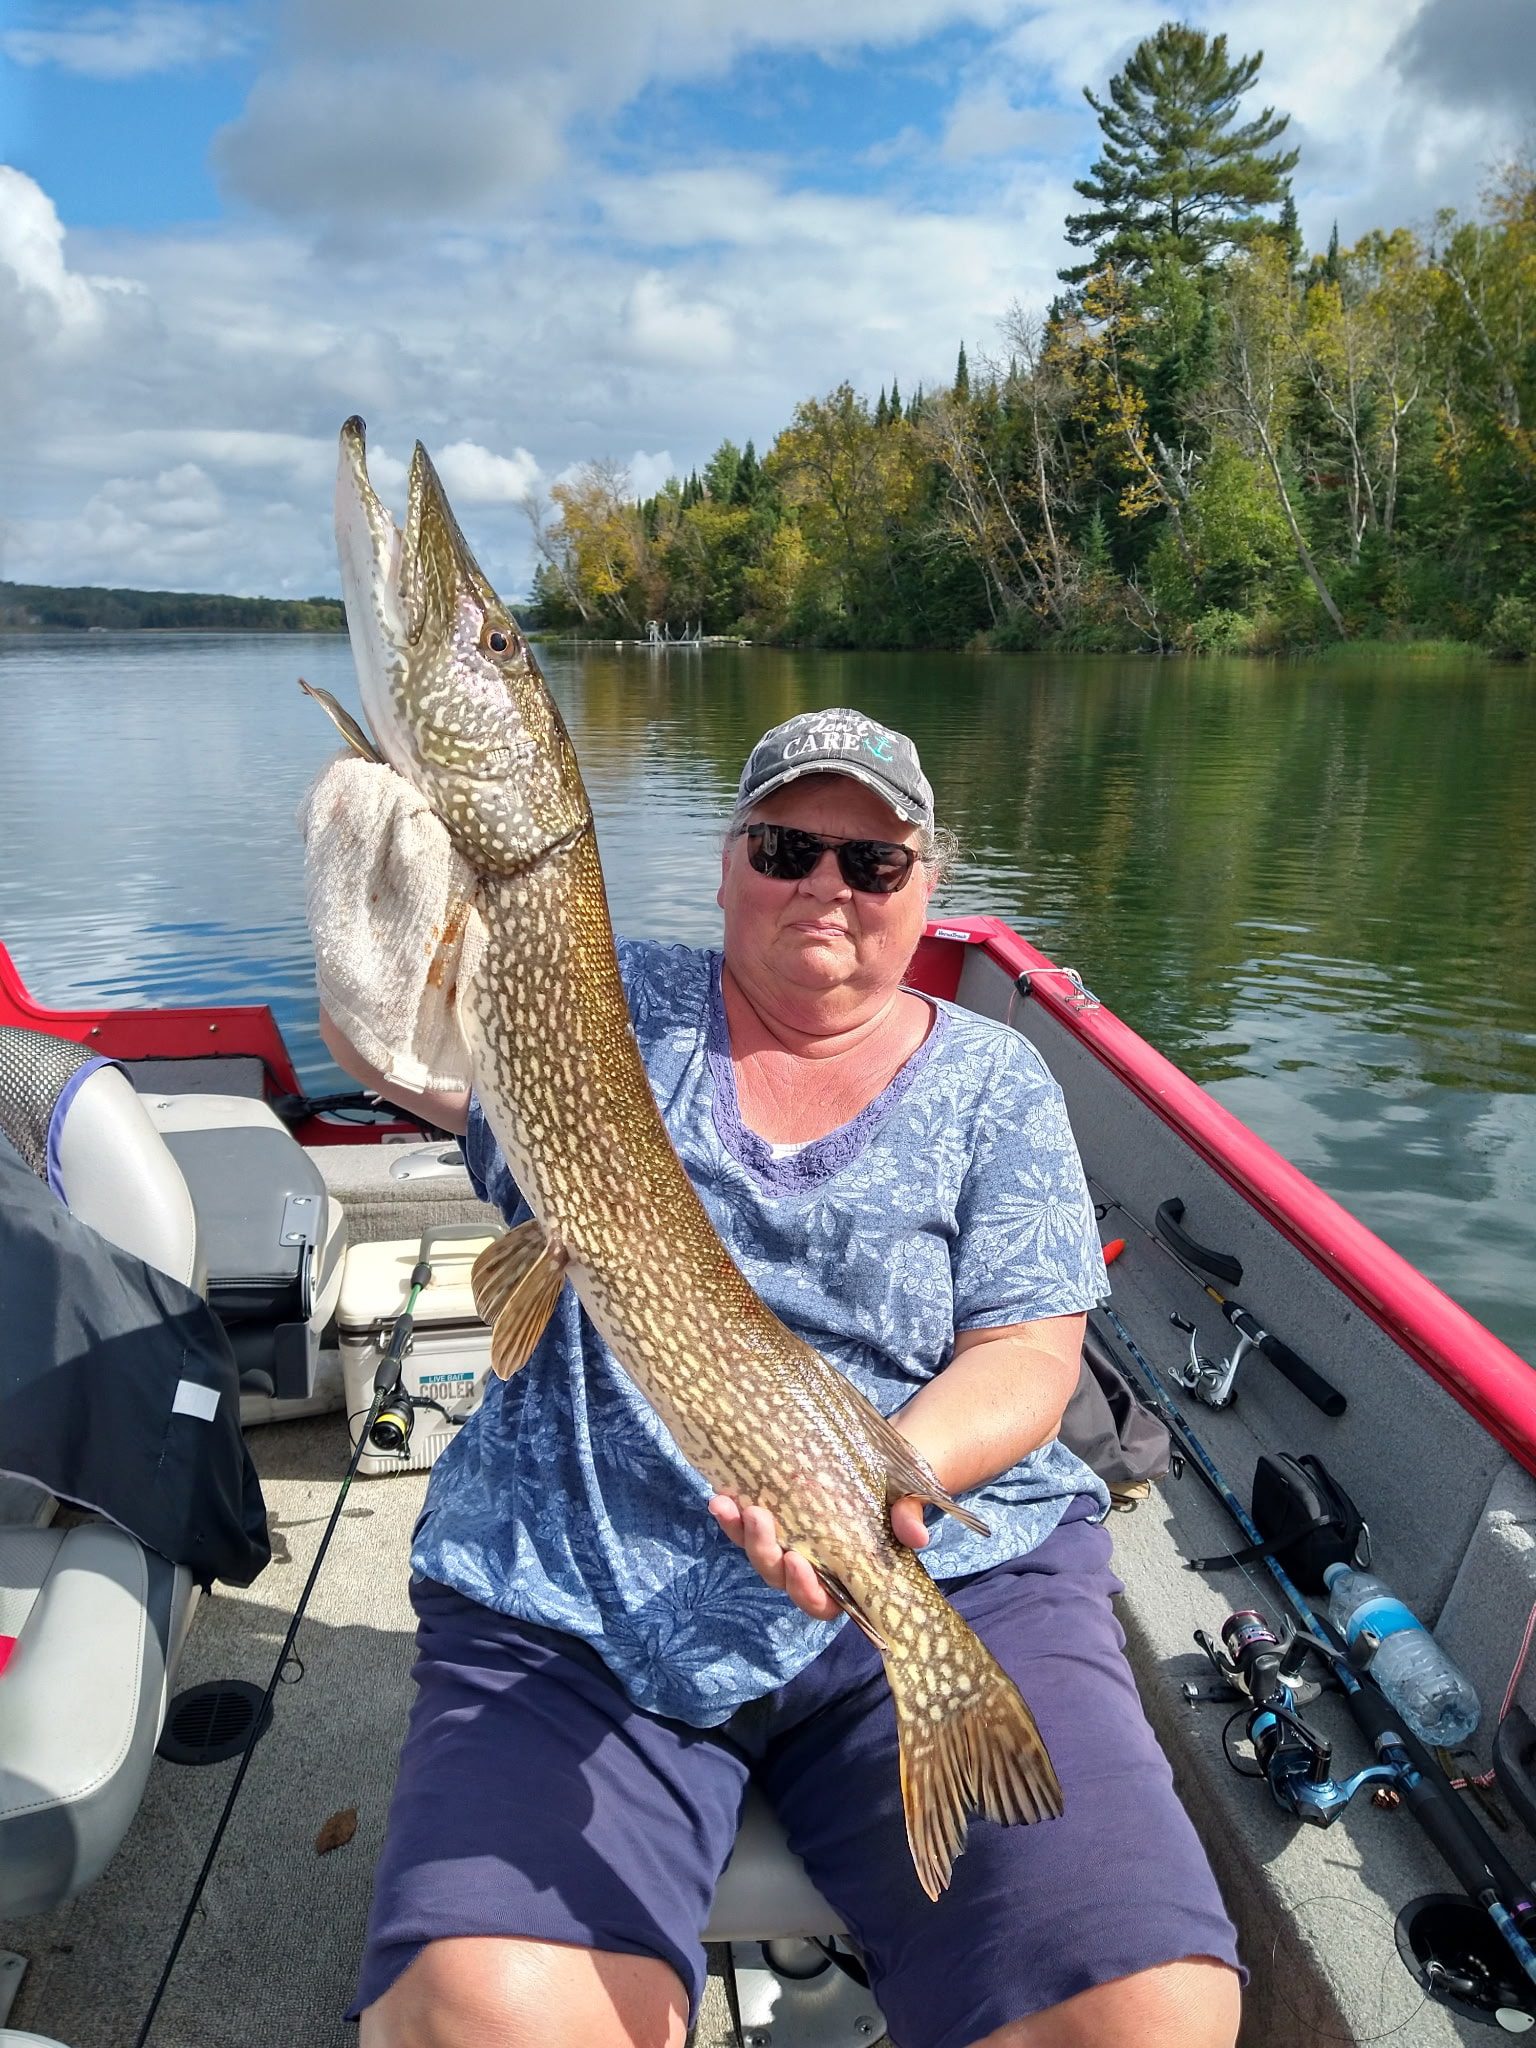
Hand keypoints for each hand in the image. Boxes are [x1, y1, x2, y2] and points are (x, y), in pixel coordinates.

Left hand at [707, 1495, 928, 1621]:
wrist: (882, 1466)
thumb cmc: (898, 1495)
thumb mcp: (908, 1502)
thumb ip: (909, 1518)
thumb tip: (916, 1535)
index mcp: (844, 1580)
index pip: (820, 1603)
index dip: (806, 1591)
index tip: (798, 1562)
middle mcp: (810, 1569)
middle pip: (778, 1576)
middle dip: (764, 1551)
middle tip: (758, 1517)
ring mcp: (787, 1545)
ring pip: (757, 1552)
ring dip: (739, 1532)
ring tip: (726, 1504)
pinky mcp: (772, 1520)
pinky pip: (746, 1526)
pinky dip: (731, 1514)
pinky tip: (721, 1493)